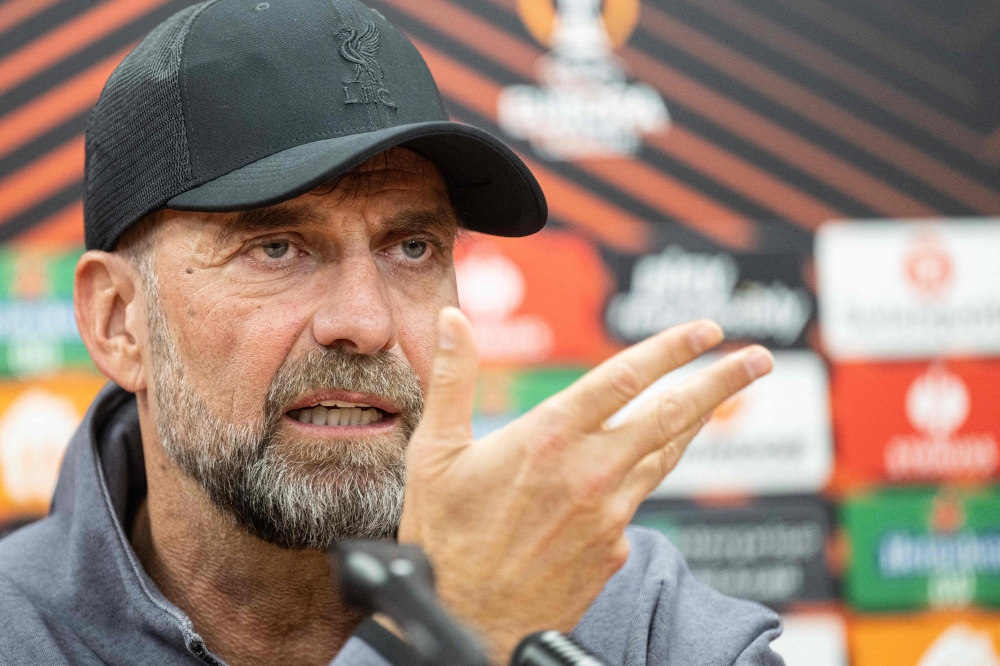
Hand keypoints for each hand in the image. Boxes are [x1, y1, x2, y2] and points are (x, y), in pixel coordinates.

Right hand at [397, 308, 772, 661]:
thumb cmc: (446, 537)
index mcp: (548, 436)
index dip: (671, 348)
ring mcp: (609, 512)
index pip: (624, 376)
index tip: (706, 329)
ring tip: (721, 400)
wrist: (469, 620)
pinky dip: (644, 474)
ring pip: (665, 456)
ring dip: (697, 422)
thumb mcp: (436, 451)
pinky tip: (640, 466)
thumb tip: (451, 317)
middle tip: (759, 358)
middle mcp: (590, 470)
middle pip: (671, 414)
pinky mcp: (614, 547)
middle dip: (721, 381)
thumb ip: (453, 378)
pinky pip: (638, 499)